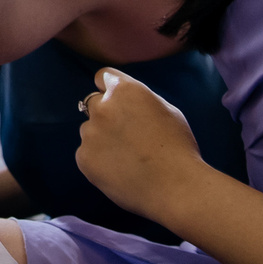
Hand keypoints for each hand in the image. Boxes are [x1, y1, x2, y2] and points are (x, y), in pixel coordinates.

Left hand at [73, 69, 206, 217]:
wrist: (175, 186)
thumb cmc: (178, 147)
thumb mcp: (167, 110)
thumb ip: (140, 100)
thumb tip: (127, 101)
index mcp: (124, 90)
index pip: (103, 77)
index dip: (111, 89)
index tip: (118, 102)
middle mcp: (102, 107)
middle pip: (93, 103)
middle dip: (106, 114)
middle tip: (124, 134)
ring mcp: (90, 133)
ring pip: (89, 130)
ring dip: (101, 138)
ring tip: (124, 157)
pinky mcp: (83, 158)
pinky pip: (86, 153)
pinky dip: (98, 160)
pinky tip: (118, 171)